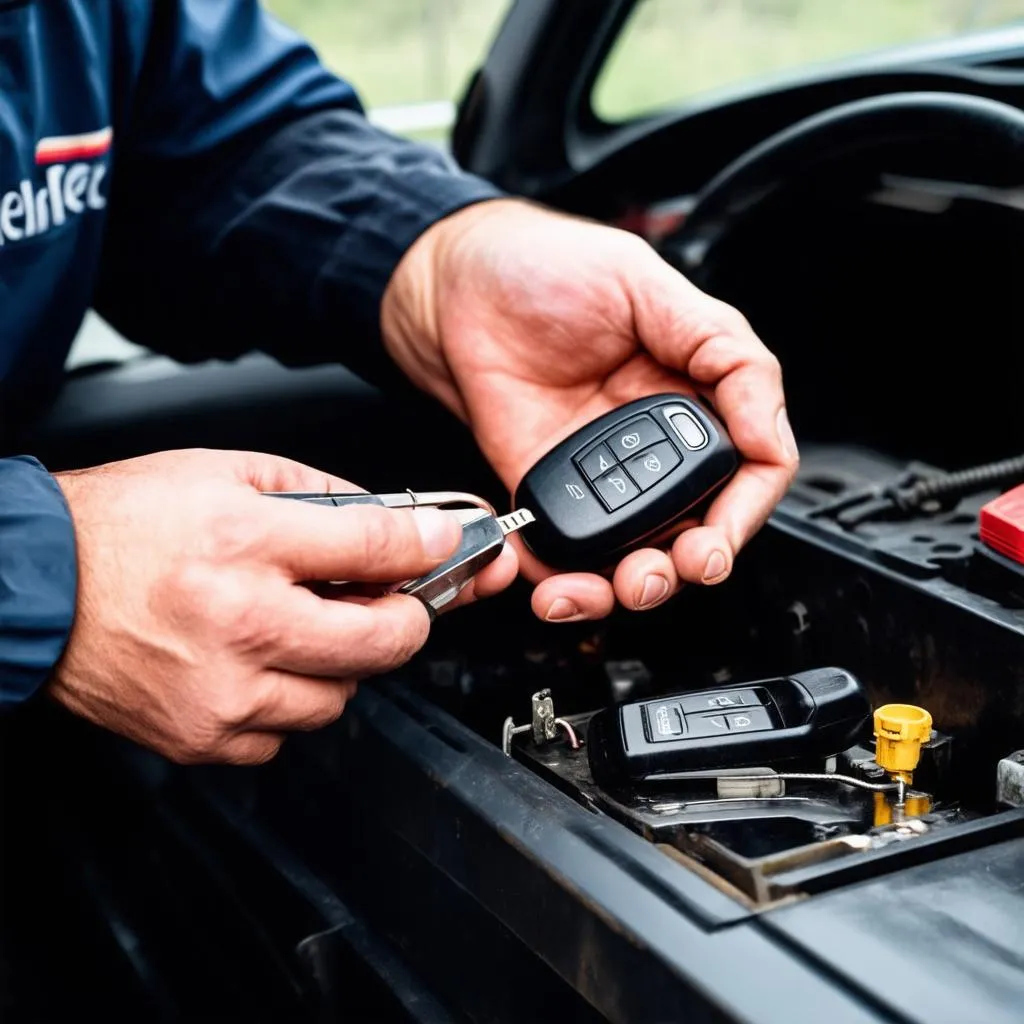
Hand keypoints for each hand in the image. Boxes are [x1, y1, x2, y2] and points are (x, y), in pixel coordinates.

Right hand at [51, 449, 514, 763]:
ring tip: (308, 629)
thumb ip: (316, 493)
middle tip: (403, 603)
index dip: (430, 544)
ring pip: (342, 695)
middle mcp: (242, 621)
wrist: (36, 586)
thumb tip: (387, 516)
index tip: (448, 544)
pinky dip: (292, 701)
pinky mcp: (203, 735)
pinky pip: (287, 733)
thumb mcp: (225, 473)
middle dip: (411, 618)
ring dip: (344, 664)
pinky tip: (264, 665)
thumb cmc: (122, 527)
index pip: (377, 548)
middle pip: (384, 639)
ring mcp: (225, 690)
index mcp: (247, 542)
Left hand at [382, 199, 798, 620]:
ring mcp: (599, 471)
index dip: (746, 510)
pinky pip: (565, 550)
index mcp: (694, 393)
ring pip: (636, 551)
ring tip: (620, 587)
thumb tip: (768, 428)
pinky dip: (565, 581)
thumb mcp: (644, 283)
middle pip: (697, 525)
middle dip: (693, 562)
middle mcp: (652, 441)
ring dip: (633, 586)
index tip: (722, 533)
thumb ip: (719, 347)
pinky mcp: (545, 490)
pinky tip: (559, 583)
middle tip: (677, 565)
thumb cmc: (543, 266)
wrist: (449, 285)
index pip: (749, 469)